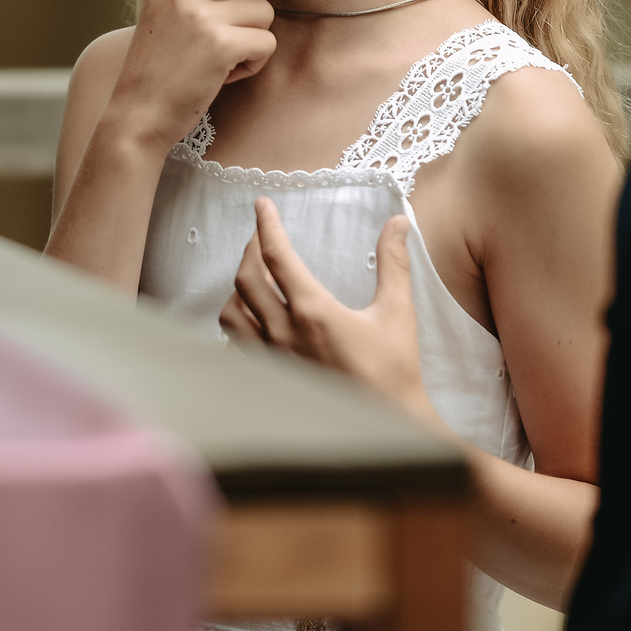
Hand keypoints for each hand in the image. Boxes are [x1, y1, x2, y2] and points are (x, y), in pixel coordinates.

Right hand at [103, 0, 277, 152]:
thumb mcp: (164, 18)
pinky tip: (226, 76)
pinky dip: (255, 64)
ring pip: (265, 12)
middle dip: (251, 14)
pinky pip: (267, 42)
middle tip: (224, 45)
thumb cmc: (156, 74)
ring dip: (253, 41)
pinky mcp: (221, 45)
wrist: (136, 118)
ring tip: (221, 62)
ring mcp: (201, 17)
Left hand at [220, 198, 437, 426]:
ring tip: (254, 279)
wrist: (386, 425)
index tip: (262, 204)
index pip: (277, 256)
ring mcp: (272, 360)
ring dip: (239, 290)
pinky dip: (238, 326)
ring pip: (232, 314)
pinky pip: (237, 346)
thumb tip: (397, 222)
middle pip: (246, 279)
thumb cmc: (393, 371)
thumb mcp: (397, 312)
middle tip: (261, 237)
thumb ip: (394, 263)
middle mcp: (284, 334)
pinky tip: (253, 322)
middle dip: (250, 250)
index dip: (266, 224)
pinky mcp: (270, 379)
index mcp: (312, 312)